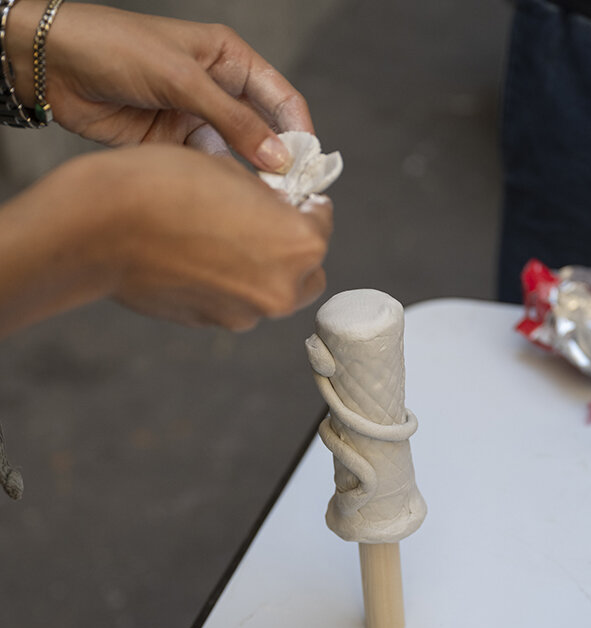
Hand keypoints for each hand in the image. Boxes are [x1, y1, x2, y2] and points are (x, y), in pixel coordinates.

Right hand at [0, 145, 331, 336]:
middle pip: (308, 269)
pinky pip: (238, 302)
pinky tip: (200, 257)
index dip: (306, 205)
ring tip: (224, 238)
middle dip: (293, 247)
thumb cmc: (163, 187)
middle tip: (265, 222)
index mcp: (300, 244)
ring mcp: (248, 314)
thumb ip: (268, 200)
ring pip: (274, 290)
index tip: (292, 199)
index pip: (322, 223)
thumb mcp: (231, 173)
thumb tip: (279, 210)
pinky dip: (231, 283)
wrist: (102, 227)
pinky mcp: (215, 324)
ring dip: (263, 268)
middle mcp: (282, 288)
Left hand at [6, 2, 310, 170]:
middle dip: (278, 161)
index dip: (299, 132)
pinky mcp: (175, 144)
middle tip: (289, 196)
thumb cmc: (116, 49)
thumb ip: (234, 120)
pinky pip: (207, 167)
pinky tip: (224, 199)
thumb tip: (279, 158)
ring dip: (248, 178)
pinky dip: (217, 183)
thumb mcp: (183, 79)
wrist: (54, 66)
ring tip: (259, 204)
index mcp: (230, 60)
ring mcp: (197, 119)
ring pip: (237, 155)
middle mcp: (219, 90)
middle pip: (264, 131)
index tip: (308, 168)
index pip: (282, 99)